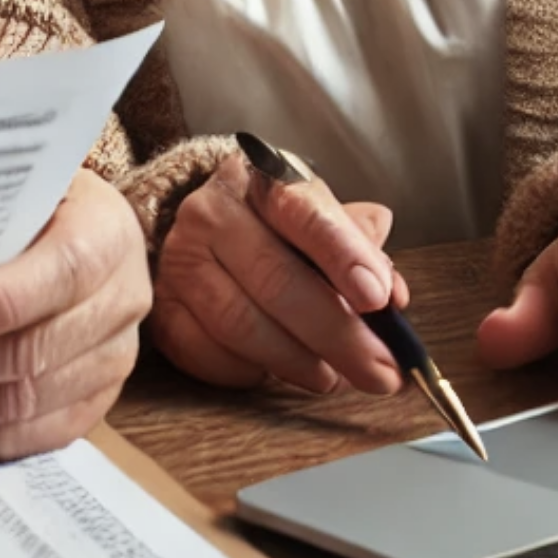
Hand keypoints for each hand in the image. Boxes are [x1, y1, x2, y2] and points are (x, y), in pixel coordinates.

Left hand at [0, 169, 149, 460]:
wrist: (71, 229)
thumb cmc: (28, 196)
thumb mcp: (14, 175)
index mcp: (108, 232)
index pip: (68, 270)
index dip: (6, 299)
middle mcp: (120, 305)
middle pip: (29, 355)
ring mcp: (106, 367)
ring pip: (15, 411)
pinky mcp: (81, 413)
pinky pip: (12, 444)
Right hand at [147, 152, 408, 395]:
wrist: (210, 233)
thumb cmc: (280, 231)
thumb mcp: (324, 221)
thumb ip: (361, 251)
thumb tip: (393, 293)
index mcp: (262, 179)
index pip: (303, 212)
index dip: (343, 255)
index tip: (378, 298)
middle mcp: (212, 211)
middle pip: (276, 278)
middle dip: (337, 334)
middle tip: (381, 371)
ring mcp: (181, 258)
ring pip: (242, 323)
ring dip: (297, 361)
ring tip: (333, 378)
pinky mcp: (164, 307)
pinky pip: (208, 353)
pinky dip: (250, 371)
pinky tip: (277, 371)